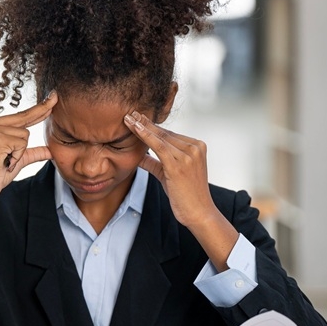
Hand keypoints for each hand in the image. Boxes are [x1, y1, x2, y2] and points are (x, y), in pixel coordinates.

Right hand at [0, 92, 57, 204]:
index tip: (52, 98)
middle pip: (24, 118)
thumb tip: (51, 151)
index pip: (20, 115)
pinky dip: (17, 156)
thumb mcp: (18, 159)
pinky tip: (5, 162)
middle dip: (39, 115)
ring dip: (20, 152)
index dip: (38, 109)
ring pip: (25, 134)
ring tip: (6, 161)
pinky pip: (22, 144)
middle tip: (54, 97)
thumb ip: (33, 152)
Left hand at [122, 111, 217, 229]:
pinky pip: (159, 146)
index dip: (151, 126)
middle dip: (145, 122)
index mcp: (197, 147)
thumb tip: (139, 155)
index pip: (169, 134)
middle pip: (164, 132)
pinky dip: (146, 136)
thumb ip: (154, 162)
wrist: (199, 212)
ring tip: (127, 119)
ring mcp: (189, 154)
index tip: (137, 117)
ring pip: (160, 137)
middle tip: (129, 113)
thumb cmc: (185, 195)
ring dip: (142, 127)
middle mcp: (195, 148)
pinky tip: (135, 129)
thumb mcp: (168, 174)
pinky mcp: (180, 164)